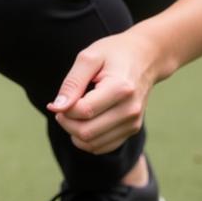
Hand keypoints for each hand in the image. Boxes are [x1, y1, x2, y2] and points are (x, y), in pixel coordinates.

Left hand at [47, 28, 169, 154]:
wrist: (145, 58)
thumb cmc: (112, 53)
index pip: (84, 111)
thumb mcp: (88, 58)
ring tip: (72, 113)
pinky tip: (83, 122)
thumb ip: (72, 83)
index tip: (56, 101)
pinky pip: (102, 147)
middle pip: (87, 132)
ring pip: (93, 144)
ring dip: (74, 133)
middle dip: (66, 123)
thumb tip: (56, 107)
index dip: (63, 109)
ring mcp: (133, 122)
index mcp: (120, 88)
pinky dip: (86, 139)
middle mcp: (130, 109)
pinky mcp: (132, 130)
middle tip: (61, 108)